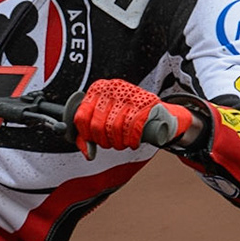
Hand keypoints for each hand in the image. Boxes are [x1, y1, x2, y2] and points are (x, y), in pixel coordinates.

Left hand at [68, 80, 197, 152]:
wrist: (158, 113)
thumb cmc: (128, 117)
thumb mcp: (106, 120)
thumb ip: (91, 134)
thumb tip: (88, 152)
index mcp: (98, 89)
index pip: (81, 115)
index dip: (85, 134)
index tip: (92, 141)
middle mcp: (112, 88)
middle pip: (97, 124)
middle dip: (103, 141)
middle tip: (110, 144)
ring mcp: (129, 94)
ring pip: (114, 127)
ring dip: (118, 142)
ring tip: (122, 143)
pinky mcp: (145, 103)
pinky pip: (132, 127)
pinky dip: (131, 140)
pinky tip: (133, 143)